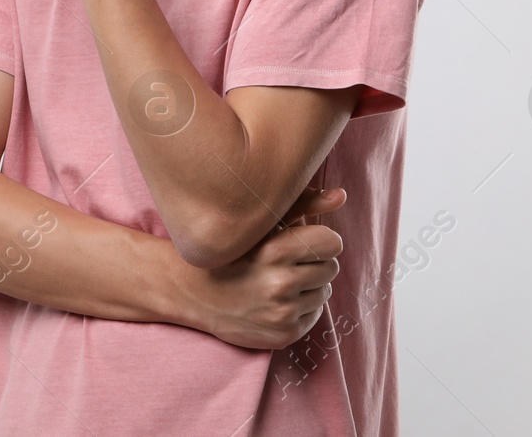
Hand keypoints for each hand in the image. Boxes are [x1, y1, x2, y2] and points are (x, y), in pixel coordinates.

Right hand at [167, 186, 346, 349]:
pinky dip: (301, 308)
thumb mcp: (258, 223)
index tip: (304, 240)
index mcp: (275, 250)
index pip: (332, 243)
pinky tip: (276, 300)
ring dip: (308, 286)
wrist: (190, 291)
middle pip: (331, 268)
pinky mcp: (284, 335)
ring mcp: (282, 313)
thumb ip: (302, 204)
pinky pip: (314, 316)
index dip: (320, 240)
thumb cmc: (228, 250)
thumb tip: (341, 195)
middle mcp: (280, 284)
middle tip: (287, 262)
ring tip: (278, 281)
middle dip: (314, 262)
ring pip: (323, 292)